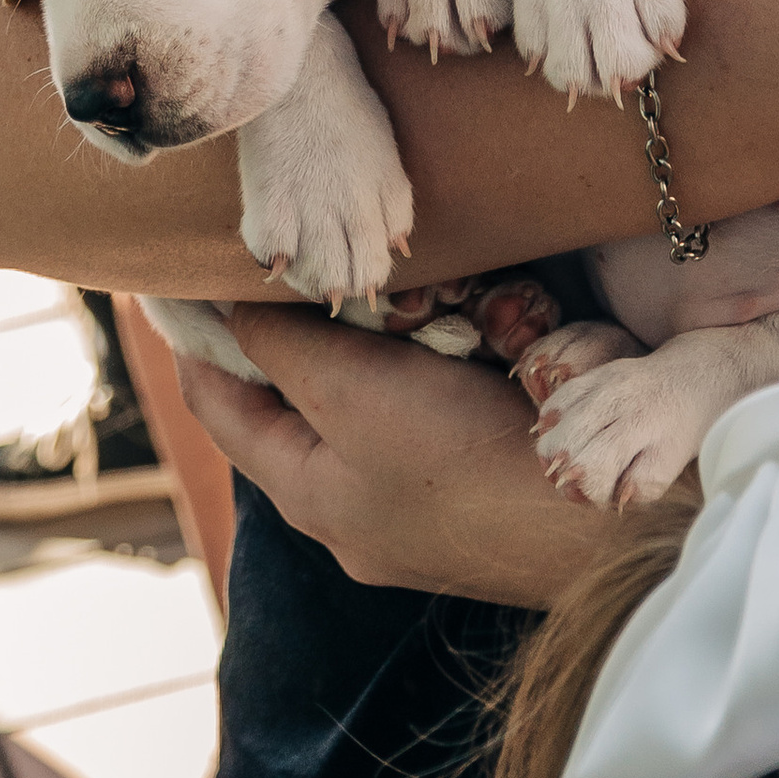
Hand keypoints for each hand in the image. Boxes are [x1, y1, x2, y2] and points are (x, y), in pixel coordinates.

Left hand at [178, 303, 625, 606]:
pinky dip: (452, 348)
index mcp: (310, 494)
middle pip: (302, 394)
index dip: (192, 337)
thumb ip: (284, 346)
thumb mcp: (354, 391)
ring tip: (408, 288)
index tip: (172, 274)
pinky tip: (479, 322)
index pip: (220, 406)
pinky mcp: (484, 470)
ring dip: (391, 331)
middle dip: (307, 324)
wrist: (606, 519)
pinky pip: (445, 394)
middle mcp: (356, 506)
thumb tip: (228, 310)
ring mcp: (423, 497)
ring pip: (379, 388)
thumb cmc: (466, 461)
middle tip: (304, 258)